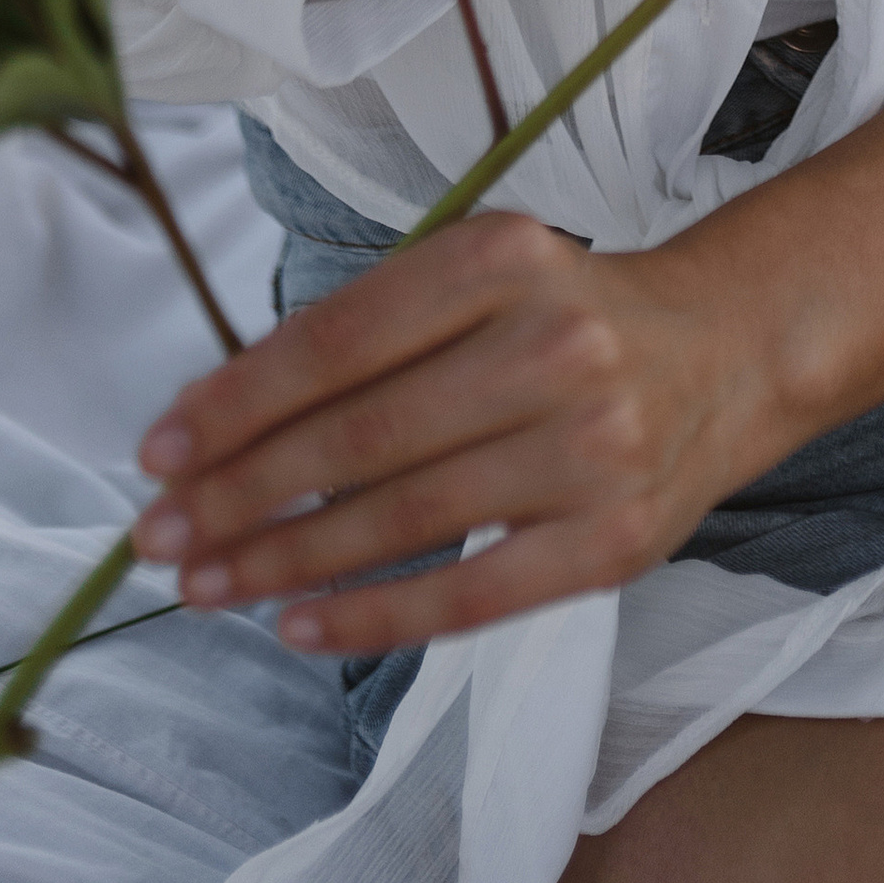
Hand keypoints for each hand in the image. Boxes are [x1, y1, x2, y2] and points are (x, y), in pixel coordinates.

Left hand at [131, 215, 760, 649]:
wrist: (725, 352)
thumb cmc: (567, 315)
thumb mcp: (481, 276)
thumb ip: (369, 331)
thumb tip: (215, 415)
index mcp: (504, 258)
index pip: (339, 340)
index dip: (237, 401)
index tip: (158, 451)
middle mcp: (552, 345)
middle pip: (361, 435)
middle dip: (239, 493)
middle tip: (159, 538)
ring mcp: (589, 448)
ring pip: (402, 519)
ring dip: (283, 560)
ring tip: (207, 584)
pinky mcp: (612, 542)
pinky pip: (468, 595)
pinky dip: (371, 617)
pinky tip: (296, 624)